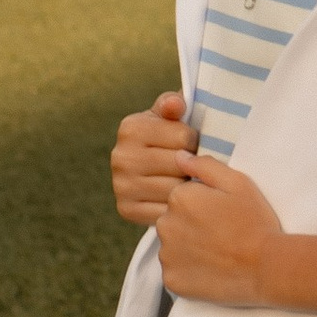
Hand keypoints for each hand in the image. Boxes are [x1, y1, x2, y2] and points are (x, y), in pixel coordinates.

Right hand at [112, 89, 195, 227]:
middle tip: (190, 165)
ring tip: (185, 180)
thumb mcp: (168, 117)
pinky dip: (176, 208)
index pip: (184, 137)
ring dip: (187, 187)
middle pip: (179, 165)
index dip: (194, 141)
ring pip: (175, 190)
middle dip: (192, 165)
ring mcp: (121, 185)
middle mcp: (121, 157)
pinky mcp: (126, 209)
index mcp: (131, 128)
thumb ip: (173, 104)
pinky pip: (165, 212)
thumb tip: (175, 103)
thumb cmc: (166, 138)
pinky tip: (176, 199)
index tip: (190, 143)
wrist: (146, 172)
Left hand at [158, 154, 284, 308]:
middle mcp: (165, 224)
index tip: (222, 214)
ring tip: (216, 252)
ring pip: (172, 246)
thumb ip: (205, 165)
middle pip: (173, 221)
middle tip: (221, 233)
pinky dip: (188, 271)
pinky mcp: (171, 279)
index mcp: (179, 197)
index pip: (182, 197)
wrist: (266, 267)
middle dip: (191, 225)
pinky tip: (211, 269)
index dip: (203, 205)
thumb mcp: (238, 182)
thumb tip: (180, 157)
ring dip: (188, 248)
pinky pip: (175, 271)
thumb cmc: (254, 222)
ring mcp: (166, 255)